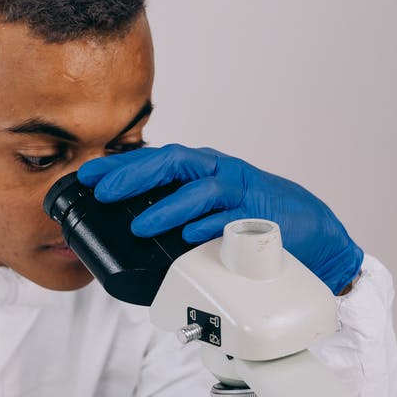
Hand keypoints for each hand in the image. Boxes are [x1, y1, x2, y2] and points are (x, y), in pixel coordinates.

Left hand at [77, 144, 362, 294]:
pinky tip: (190, 235)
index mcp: (200, 170)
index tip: (85, 176)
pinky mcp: (261, 217)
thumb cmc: (253, 217)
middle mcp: (218, 173)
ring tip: (139, 226)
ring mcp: (241, 192)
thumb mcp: (206, 209)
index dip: (119, 166)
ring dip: (166, 207)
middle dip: (133, 176)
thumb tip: (125, 234)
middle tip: (100, 191)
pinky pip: (233, 219)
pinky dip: (210, 226)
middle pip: (171, 164)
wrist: (311, 230)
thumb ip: (173, 213)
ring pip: (200, 190)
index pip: (154, 160)